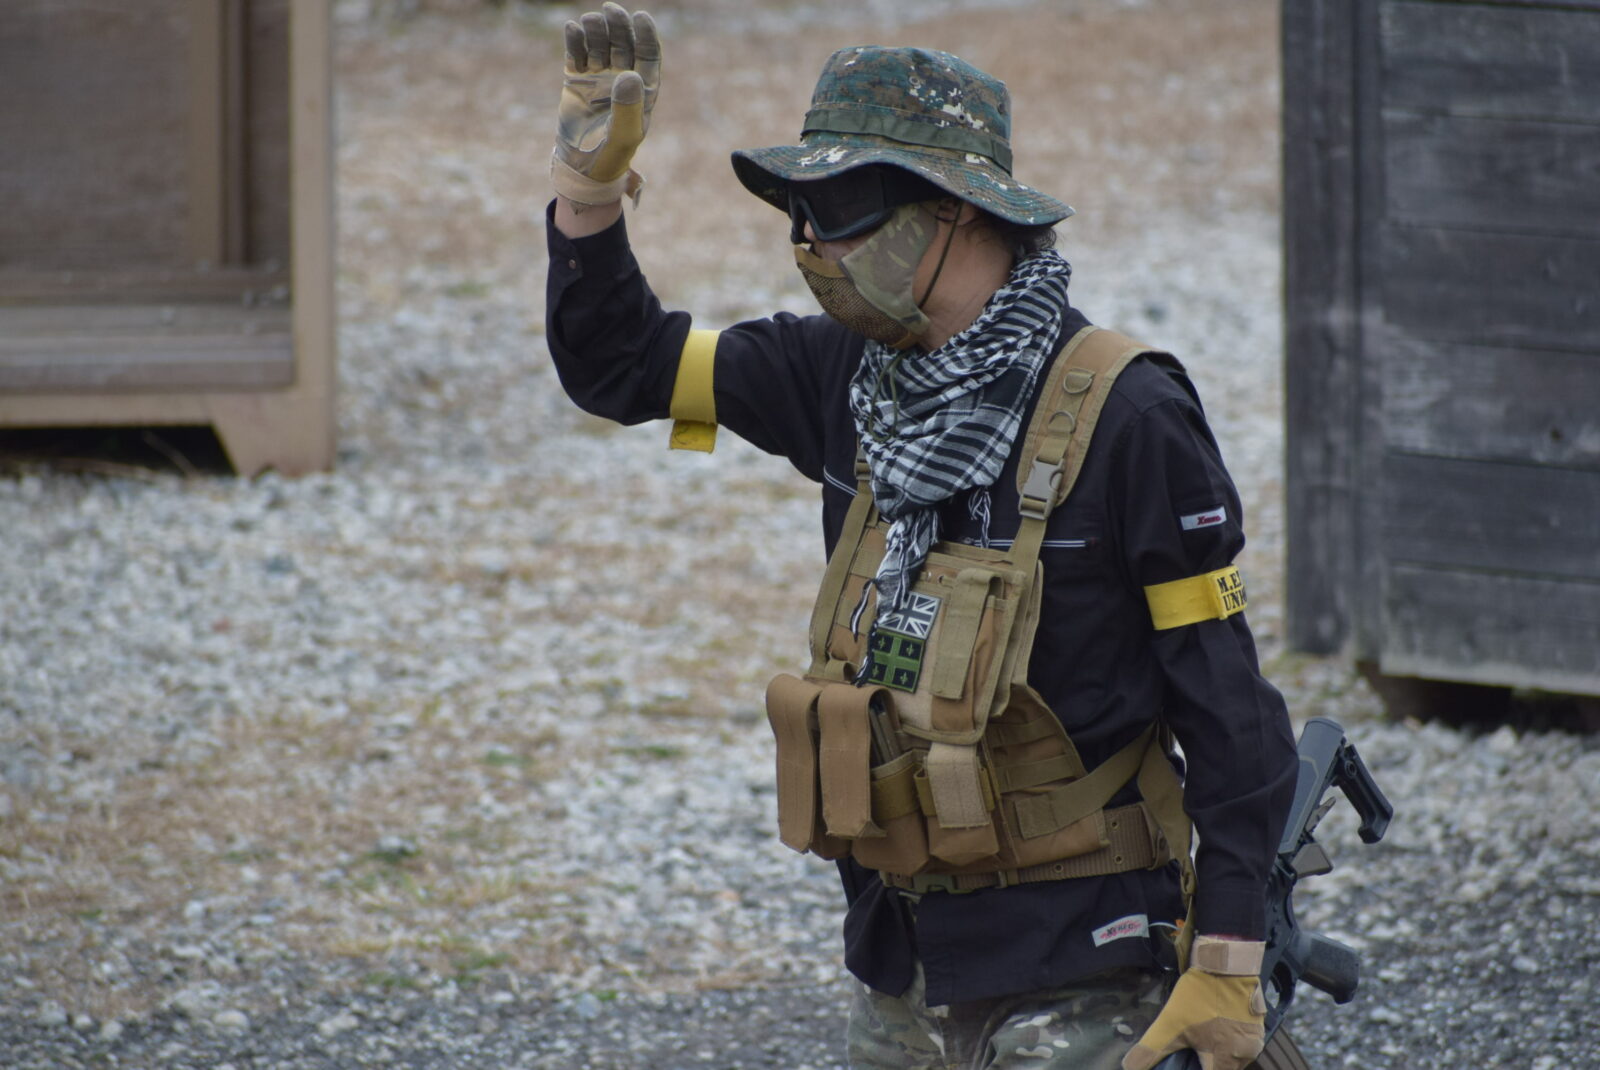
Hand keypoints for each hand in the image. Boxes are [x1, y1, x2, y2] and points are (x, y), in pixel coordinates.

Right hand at [550, 2, 659, 208]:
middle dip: (618, 26)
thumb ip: (628, 107)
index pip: (647, 55)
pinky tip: (573, 29)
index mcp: (642, 89)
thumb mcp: (624, 135)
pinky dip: (575, 40)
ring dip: (597, 30)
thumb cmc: (611, 155)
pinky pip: (577, 53)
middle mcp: (622, 78)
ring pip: (600, 44)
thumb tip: (629, 74)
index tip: (640, 17)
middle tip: (610, 10)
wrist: (582, 167)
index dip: (645, 35)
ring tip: (589, 21)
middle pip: (624, 43)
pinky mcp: (576, 79)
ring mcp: (599, 77)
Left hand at [1122, 936, 1266, 1069]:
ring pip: (1234, 1059)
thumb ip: (1151, 1050)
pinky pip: (1243, 1044)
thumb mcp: (1169, 1023)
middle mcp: (1245, 1056)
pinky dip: (1229, 1042)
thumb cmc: (1198, 996)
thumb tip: (1129, 1068)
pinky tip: (1216, 1031)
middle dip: (1206, 1063)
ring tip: (1203, 1042)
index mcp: (1224, 1060)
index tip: (1186, 1062)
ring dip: (1219, 1055)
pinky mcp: (1258, 1026)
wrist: (1226, 963)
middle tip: (1191, 1051)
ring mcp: (1255, 1041)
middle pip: (1222, 1069)